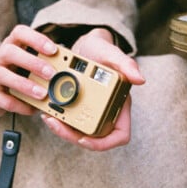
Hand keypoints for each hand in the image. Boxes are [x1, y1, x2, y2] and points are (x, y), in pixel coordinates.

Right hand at [0, 25, 57, 116]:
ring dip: (24, 84)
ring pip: (1, 75)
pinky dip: (18, 104)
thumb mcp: (30, 67)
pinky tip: (32, 109)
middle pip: (9, 52)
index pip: (19, 33)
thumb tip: (70, 70)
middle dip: (32, 63)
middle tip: (52, 74)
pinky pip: (0, 98)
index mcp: (12, 45)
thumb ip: (46, 65)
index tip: (53, 50)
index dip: (36, 39)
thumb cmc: (18, 76)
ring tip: (43, 94)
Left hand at [40, 28, 144, 150]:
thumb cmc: (102, 49)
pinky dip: (59, 118)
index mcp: (120, 105)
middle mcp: (107, 112)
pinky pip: (70, 120)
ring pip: (79, 131)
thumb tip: (140, 79)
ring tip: (48, 118)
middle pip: (94, 137)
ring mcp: (91, 111)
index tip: (84, 139)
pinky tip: (46, 111)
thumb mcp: (112, 53)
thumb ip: (127, 64)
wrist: (86, 44)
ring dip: (62, 129)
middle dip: (73, 136)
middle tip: (56, 124)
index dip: (104, 143)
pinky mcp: (78, 106)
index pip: (120, 135)